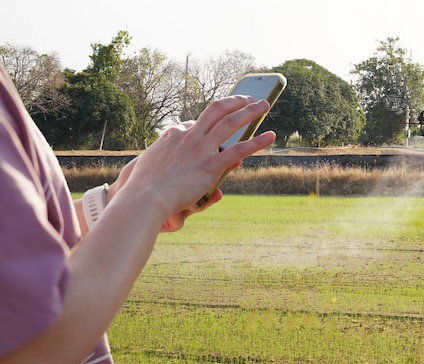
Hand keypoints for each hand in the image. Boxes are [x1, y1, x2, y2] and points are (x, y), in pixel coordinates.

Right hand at [107, 96, 274, 230]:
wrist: (145, 198)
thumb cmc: (144, 188)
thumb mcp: (153, 168)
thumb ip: (169, 163)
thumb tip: (176, 159)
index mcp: (173, 135)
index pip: (196, 122)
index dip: (210, 122)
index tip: (219, 122)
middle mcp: (189, 136)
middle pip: (216, 110)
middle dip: (235, 101)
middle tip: (248, 98)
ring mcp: (201, 149)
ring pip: (231, 123)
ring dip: (250, 112)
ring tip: (265, 105)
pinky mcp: (210, 165)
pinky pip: (238, 150)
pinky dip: (257, 142)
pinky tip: (270, 137)